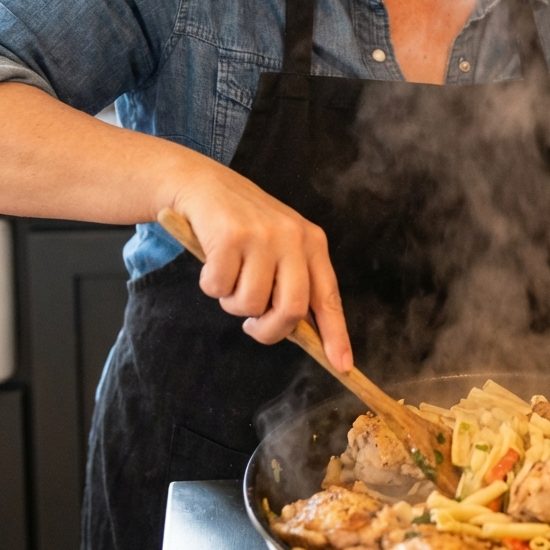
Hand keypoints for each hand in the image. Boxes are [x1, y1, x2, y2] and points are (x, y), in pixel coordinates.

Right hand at [166, 165, 352, 370]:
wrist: (206, 185)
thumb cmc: (244, 226)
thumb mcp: (280, 246)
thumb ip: (293, 282)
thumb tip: (304, 334)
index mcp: (313, 242)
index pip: (328, 296)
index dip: (335, 334)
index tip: (342, 365)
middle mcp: (293, 238)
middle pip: (292, 309)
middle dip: (269, 330)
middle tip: (252, 326)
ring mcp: (262, 236)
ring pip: (250, 304)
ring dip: (232, 303)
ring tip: (229, 277)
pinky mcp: (230, 236)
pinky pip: (219, 288)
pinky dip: (210, 285)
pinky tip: (212, 262)